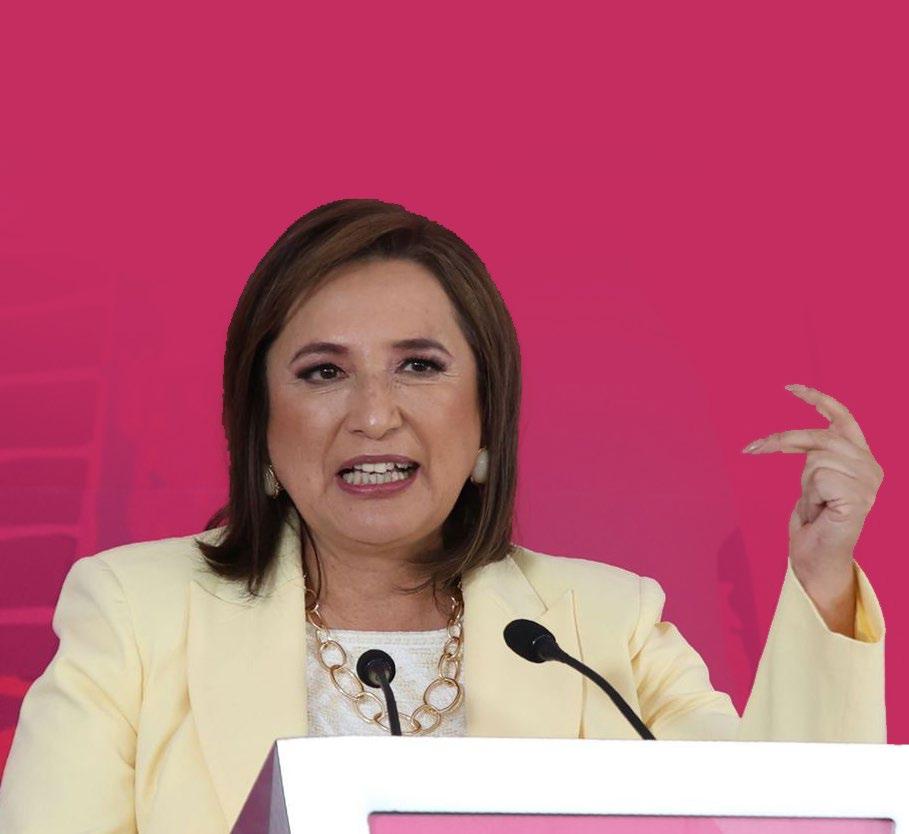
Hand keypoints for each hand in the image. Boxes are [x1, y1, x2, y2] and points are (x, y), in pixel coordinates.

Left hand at [742, 384, 884, 634]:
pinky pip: (817, 477)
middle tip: (752, 449)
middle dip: (782, 440)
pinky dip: (809, 495)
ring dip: (805, 483)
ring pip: (815, 458)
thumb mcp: (811, 479)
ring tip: (815, 504)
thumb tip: (786, 439)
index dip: (818, 400)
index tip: (790, 388)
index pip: (843, 419)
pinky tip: (821, 511)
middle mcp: (872, 467)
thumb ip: (812, 456)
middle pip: (819, 435)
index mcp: (863, 459)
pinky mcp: (859, 495)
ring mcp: (868, 482)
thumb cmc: (814, 522)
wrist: (818, 558)